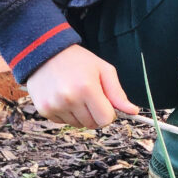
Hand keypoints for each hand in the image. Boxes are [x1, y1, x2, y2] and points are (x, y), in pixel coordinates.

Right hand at [26, 45, 140, 128]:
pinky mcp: (43, 110)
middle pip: (92, 124)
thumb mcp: (103, 70)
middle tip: (91, 96)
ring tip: (76, 94)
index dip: (109, 114)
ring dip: (81, 114)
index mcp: (87, 88)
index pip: (105, 119)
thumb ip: (118, 93)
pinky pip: (63, 122)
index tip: (107, 104)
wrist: (46, 53)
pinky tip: (64, 97)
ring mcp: (54, 106)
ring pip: (78, 125)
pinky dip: (67, 114)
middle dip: (95, 113)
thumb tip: (134, 111)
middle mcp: (69, 99)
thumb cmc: (79, 61)